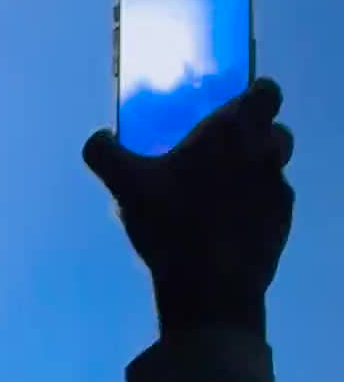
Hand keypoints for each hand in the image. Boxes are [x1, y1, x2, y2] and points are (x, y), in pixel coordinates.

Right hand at [83, 79, 293, 336]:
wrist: (211, 289)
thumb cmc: (171, 224)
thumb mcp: (125, 185)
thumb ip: (105, 153)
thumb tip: (99, 137)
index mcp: (234, 132)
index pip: (266, 93)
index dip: (254, 95)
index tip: (232, 109)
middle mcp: (266, 155)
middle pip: (275, 130)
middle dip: (254, 135)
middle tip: (220, 152)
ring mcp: (278, 191)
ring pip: (273, 169)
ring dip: (253, 172)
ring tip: (219, 192)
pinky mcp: (282, 225)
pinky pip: (271, 204)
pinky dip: (255, 207)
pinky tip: (225, 225)